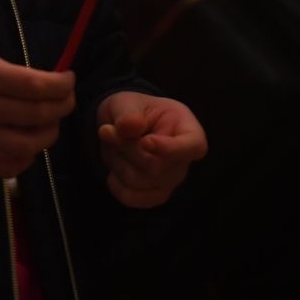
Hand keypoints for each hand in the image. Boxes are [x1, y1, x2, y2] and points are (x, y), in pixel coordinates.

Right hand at [0, 47, 75, 178]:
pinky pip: (10, 166)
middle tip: (65, 98)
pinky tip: (28, 144)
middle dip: (63, 105)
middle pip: (40, 114)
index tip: (68, 78)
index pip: (39, 87)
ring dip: (50, 132)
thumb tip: (48, 85)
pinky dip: (27, 158)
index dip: (63, 84)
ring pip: (31, 144)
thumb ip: (11, 73)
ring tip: (49, 121)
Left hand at [96, 92, 206, 208]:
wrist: (122, 128)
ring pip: (138, 181)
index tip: (146, 141)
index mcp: (187, 128)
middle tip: (106, 130)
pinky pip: (131, 198)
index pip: (193, 146)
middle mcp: (184, 159)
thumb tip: (131, 126)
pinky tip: (113, 169)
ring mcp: (172, 181)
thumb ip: (128, 113)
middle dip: (125, 148)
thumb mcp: (127, 102)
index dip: (171, 148)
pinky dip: (115, 183)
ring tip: (111, 144)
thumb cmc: (132, 111)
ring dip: (116, 161)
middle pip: (156, 167)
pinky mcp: (155, 196)